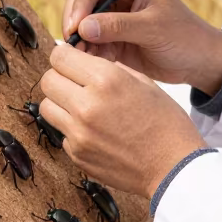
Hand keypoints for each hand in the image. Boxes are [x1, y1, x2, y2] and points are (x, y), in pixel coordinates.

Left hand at [40, 43, 205, 199]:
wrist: (174, 167)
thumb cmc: (166, 123)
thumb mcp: (143, 81)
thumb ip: (110, 68)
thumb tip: (85, 61)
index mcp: (105, 80)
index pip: (59, 56)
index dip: (65, 55)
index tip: (72, 60)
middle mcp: (87, 105)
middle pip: (47, 80)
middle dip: (59, 76)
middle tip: (74, 81)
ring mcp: (79, 133)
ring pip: (47, 107)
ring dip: (60, 102)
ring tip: (81, 105)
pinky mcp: (77, 155)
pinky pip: (62, 133)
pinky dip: (72, 128)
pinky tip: (94, 130)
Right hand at [62, 0, 221, 96]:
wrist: (198, 63)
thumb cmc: (184, 37)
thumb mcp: (154, 29)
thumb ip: (118, 26)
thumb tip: (83, 27)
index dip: (81, 2)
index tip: (76, 26)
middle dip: (74, 19)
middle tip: (72, 42)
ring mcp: (112, 16)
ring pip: (80, 22)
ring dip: (77, 38)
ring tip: (80, 57)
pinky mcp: (110, 38)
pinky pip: (88, 41)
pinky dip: (85, 52)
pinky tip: (89, 64)